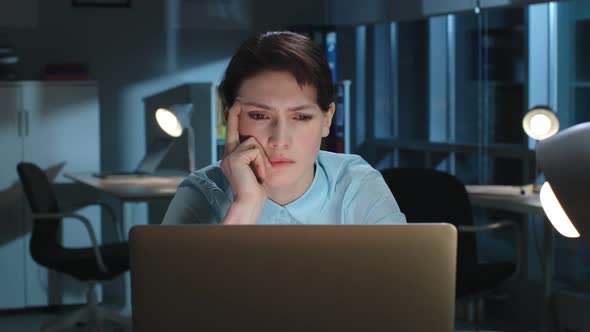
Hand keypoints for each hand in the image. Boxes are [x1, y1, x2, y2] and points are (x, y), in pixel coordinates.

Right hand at [220, 100, 270, 223]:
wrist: (250, 204)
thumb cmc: (256, 191)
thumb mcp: (257, 168)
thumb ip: (254, 155)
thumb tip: (257, 144)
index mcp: (231, 157)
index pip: (232, 132)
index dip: (233, 116)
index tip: (236, 102)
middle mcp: (227, 155)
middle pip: (244, 134)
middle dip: (250, 138)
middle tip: (254, 153)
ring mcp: (229, 156)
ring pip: (253, 142)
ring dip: (262, 159)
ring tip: (259, 175)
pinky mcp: (234, 159)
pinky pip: (254, 150)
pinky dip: (260, 162)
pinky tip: (257, 175)